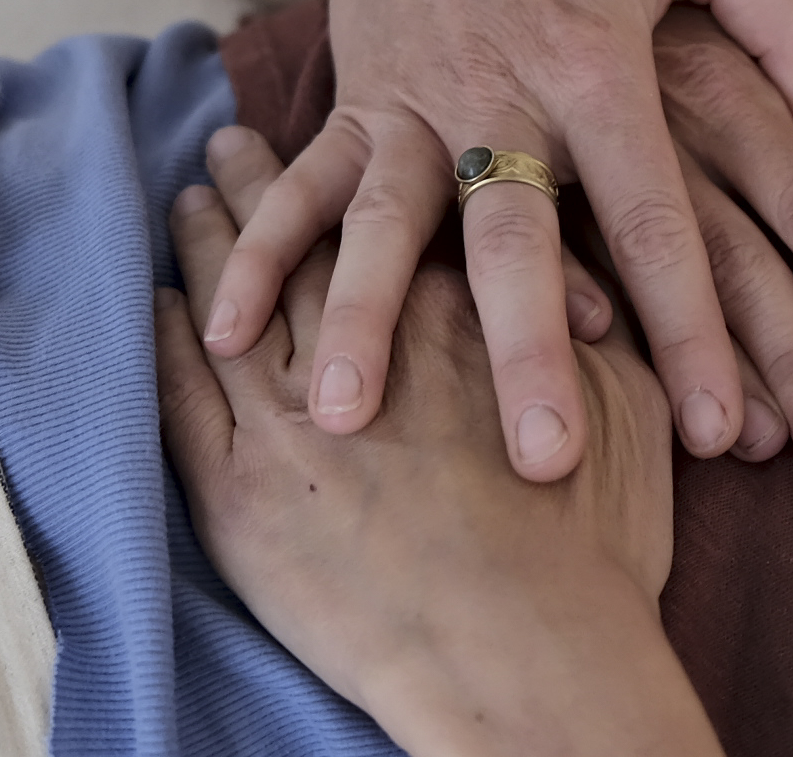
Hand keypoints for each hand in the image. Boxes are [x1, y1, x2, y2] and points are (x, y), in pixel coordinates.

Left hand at [159, 128, 720, 755]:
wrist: (532, 657)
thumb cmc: (595, 547)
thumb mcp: (632, 411)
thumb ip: (599, 333)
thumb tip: (593, 283)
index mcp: (457, 312)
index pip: (398, 223)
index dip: (364, 175)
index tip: (342, 134)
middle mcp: (366, 338)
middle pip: (302, 241)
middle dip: (260, 179)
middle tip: (227, 138)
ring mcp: (288, 409)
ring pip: (233, 297)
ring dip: (206, 240)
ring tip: (186, 197)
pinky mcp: (236, 484)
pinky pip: (180, 391)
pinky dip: (165, 340)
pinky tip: (160, 307)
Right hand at [203, 0, 792, 481]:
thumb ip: (792, 18)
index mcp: (601, 58)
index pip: (658, 214)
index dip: (694, 325)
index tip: (724, 431)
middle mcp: (502, 90)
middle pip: (522, 240)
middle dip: (533, 354)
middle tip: (546, 463)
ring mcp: (416, 99)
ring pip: (394, 224)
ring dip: (370, 319)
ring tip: (350, 420)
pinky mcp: (355, 100)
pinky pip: (305, 184)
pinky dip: (264, 254)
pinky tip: (232, 333)